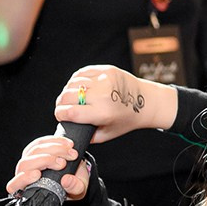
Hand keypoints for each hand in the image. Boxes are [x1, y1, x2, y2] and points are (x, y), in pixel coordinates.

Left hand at [6, 133, 90, 200]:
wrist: (76, 173)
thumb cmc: (72, 185)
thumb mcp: (78, 190)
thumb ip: (74, 188)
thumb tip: (66, 180)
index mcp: (30, 189)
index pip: (15, 186)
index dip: (22, 179)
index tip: (37, 174)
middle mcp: (25, 174)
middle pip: (26, 164)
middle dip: (46, 160)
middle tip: (64, 163)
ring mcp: (29, 160)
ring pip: (34, 151)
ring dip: (54, 149)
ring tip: (71, 153)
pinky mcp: (36, 149)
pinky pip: (40, 141)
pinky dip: (55, 141)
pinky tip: (67, 144)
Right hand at [54, 64, 176, 141]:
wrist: (146, 102)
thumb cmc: (126, 119)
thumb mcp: (107, 134)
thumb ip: (87, 136)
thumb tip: (70, 132)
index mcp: (103, 113)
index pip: (69, 112)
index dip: (60, 115)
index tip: (60, 116)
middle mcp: (103, 94)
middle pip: (67, 96)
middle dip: (61, 103)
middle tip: (64, 108)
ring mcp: (105, 79)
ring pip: (72, 83)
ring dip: (68, 91)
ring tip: (72, 98)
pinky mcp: (106, 70)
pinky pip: (82, 73)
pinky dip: (76, 81)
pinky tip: (79, 88)